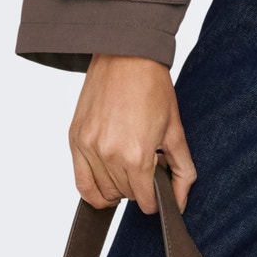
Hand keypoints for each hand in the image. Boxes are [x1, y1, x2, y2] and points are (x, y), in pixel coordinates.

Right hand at [68, 54, 197, 215]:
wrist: (127, 55)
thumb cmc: (153, 87)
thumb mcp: (175, 130)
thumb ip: (182, 170)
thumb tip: (180, 202)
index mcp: (136, 155)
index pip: (145, 201)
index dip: (156, 197)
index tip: (159, 185)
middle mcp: (108, 155)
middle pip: (124, 196)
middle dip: (139, 187)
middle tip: (147, 165)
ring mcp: (88, 148)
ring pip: (102, 192)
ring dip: (118, 187)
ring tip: (129, 165)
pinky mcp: (74, 140)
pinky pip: (80, 182)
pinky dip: (93, 188)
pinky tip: (108, 178)